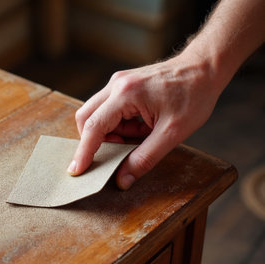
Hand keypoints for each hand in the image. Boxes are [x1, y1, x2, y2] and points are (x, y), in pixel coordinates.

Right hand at [67, 55, 221, 189]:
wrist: (205, 67)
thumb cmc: (193, 95)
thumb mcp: (172, 133)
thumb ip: (144, 158)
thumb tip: (122, 180)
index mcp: (126, 94)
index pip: (94, 127)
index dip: (83, 152)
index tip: (76, 171)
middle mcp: (116, 85)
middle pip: (86, 118)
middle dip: (95, 141)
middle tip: (120, 151)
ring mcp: (118, 82)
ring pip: (96, 114)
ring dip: (111, 133)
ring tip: (140, 135)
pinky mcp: (122, 84)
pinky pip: (108, 109)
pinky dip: (118, 124)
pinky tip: (141, 126)